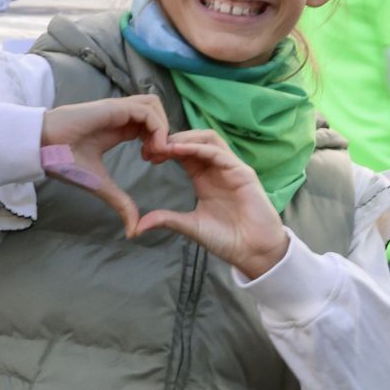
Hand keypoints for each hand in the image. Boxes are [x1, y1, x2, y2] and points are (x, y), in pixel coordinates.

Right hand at [38, 95, 171, 235]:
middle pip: (155, 111)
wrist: (42, 148)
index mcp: (116, 129)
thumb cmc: (64, 162)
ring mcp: (116, 110)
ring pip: (153, 105)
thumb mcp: (101, 185)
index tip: (153, 162)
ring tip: (155, 152)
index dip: (158, 141)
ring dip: (162, 127)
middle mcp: (118, 116)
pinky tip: (149, 148)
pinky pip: (146, 110)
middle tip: (158, 156)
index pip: (148, 125)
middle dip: (165, 132)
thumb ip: (120, 202)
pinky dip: (157, 127)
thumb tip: (133, 231)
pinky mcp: (113, 108)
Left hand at [134, 129, 288, 278]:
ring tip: (164, 144)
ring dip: (185, 138)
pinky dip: (199, 148)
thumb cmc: (225, 239)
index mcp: (203, 178)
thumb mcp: (190, 226)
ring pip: (208, 139)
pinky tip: (180, 150)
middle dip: (172, 139)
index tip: (146, 154)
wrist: (252, 252)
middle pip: (195, 140)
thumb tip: (137, 226)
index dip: (165, 149)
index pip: (184, 153)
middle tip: (151, 146)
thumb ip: (166, 220)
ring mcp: (231, 169)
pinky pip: (220, 154)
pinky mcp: (243, 173)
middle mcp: (217, 169)